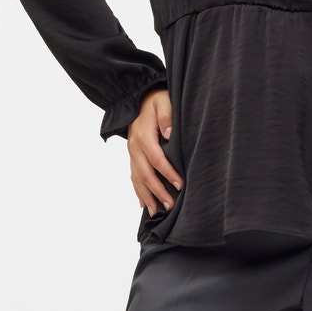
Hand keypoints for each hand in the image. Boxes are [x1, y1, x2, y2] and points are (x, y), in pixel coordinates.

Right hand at [126, 88, 183, 216]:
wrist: (138, 98)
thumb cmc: (155, 101)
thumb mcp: (163, 102)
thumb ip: (166, 117)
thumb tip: (168, 134)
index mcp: (143, 136)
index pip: (156, 158)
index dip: (168, 173)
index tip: (179, 185)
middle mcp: (135, 147)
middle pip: (145, 174)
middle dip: (157, 192)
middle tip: (171, 206)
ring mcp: (132, 153)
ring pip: (137, 178)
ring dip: (147, 196)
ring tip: (156, 212)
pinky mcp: (132, 156)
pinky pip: (133, 176)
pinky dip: (138, 191)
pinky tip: (144, 203)